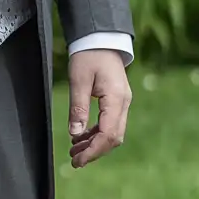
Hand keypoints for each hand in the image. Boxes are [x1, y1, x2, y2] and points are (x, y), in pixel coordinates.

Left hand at [67, 49, 131, 168]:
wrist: (101, 38)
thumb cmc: (89, 55)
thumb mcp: (79, 80)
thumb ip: (78, 108)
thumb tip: (76, 134)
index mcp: (116, 99)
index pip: (108, 134)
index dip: (93, 151)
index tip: (77, 160)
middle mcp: (124, 104)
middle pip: (113, 138)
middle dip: (94, 151)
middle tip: (74, 160)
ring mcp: (122, 103)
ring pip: (112, 133)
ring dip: (95, 144)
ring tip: (74, 151)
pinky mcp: (117, 101)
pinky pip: (109, 124)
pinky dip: (96, 134)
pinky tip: (81, 137)